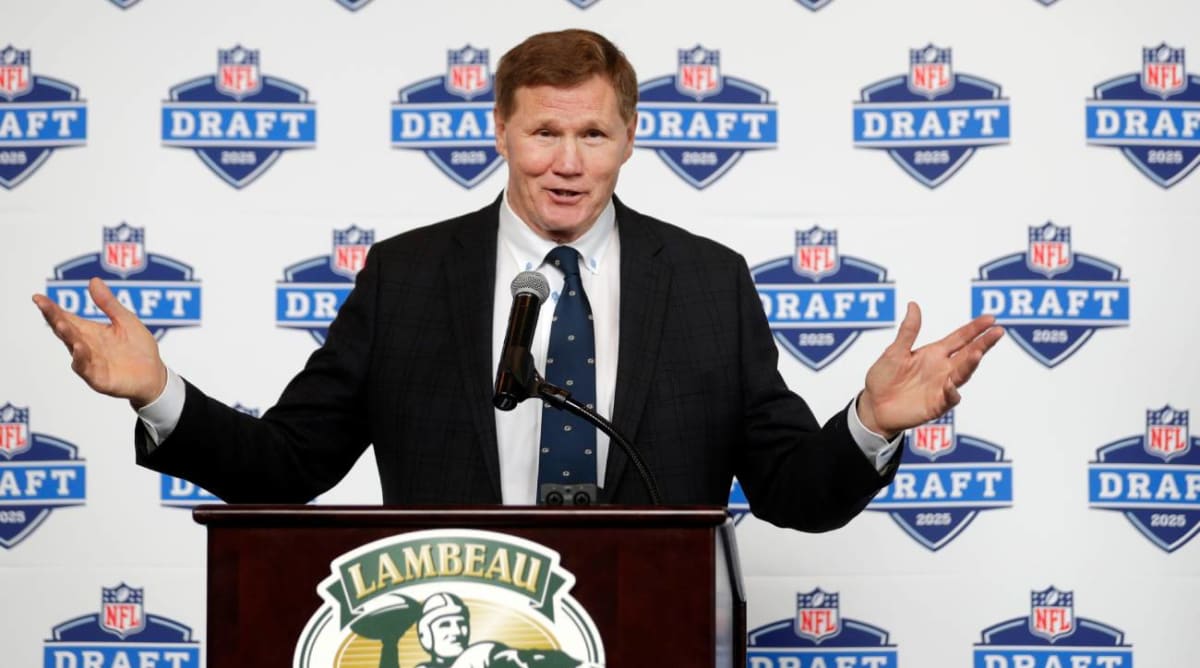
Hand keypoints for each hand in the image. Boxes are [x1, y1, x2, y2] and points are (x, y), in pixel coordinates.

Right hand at [32, 277, 167, 407]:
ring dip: (67, 337)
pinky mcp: (99, 378)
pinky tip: (79, 348)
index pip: (66, 318)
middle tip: (43, 305)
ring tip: (61, 324)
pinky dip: (81, 359)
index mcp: (90, 332)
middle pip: (66, 331)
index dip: (52, 309)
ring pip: (74, 349)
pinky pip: (87, 369)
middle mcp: (86, 346)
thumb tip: (93, 280)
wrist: (155, 375)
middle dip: (54, 318)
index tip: (38, 297)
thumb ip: (108, 304)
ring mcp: (91, 363)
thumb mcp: (125, 320)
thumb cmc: (139, 347)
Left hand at [857, 302, 1003, 437]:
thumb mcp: (894, 352)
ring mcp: (941, 387)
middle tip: (998, 331)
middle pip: (968, 354)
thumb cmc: (883, 378)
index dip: (974, 329)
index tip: (991, 319)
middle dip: (983, 343)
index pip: (960, 338)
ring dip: (970, 364)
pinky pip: (948, 398)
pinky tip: (952, 385)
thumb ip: (908, 331)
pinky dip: (952, 392)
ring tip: (978, 352)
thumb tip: (913, 305)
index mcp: (934, 354)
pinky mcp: (936, 405)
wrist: (873, 406)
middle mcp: (942, 369)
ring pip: (962, 374)